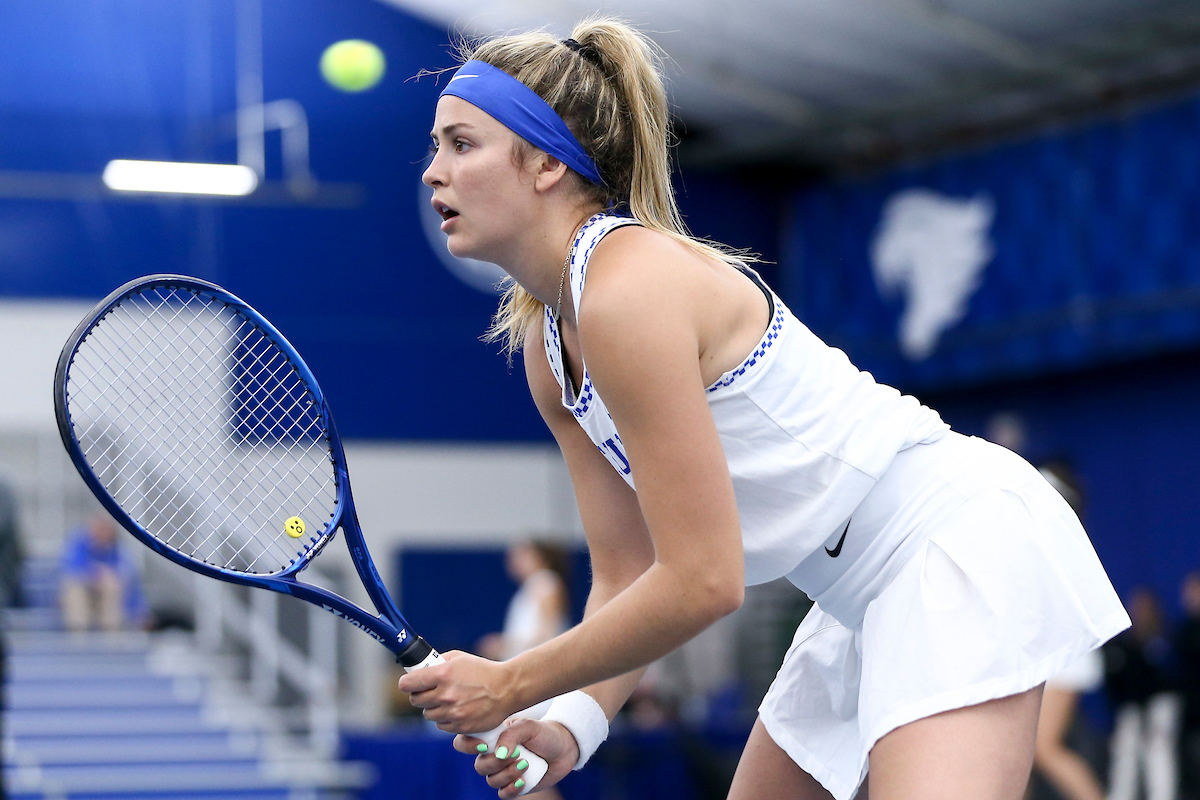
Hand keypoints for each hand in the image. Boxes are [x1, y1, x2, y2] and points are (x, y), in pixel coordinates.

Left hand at [399, 651, 516, 732]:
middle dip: (420, 695)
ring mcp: (452, 712)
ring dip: (434, 708)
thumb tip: (420, 669)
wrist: (507, 689)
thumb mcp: (459, 658)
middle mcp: (445, 694)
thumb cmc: (483, 671)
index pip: (408, 684)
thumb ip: (438, 662)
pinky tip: (456, 709)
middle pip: (415, 700)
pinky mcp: (460, 726)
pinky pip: (441, 725)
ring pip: (428, 714)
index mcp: (443, 674)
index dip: (407, 683)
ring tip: (448, 700)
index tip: (409, 683)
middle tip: (430, 691)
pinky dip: (446, 719)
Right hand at [454, 717, 578, 797]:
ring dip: (507, 774)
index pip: (464, 742)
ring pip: (491, 780)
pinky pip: (502, 794)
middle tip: (518, 754)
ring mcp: (503, 771)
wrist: (565, 748)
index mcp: (492, 737)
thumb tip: (498, 753)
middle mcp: (494, 755)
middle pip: (479, 766)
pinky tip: (523, 780)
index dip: (468, 746)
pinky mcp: (514, 786)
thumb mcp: (529, 726)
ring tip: (525, 764)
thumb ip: (511, 735)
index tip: (486, 745)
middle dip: (496, 763)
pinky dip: (511, 789)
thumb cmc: (545, 733)